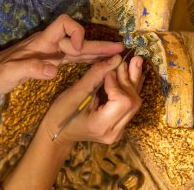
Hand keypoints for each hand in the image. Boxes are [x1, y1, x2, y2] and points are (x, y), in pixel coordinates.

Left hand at [0, 15, 123, 93]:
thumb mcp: (10, 74)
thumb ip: (31, 70)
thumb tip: (54, 70)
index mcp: (41, 42)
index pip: (63, 24)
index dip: (75, 32)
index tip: (78, 49)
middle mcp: (50, 43)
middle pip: (78, 38)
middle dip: (98, 43)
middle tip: (119, 49)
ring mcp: (53, 52)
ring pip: (80, 48)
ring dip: (98, 51)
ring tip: (117, 55)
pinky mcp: (53, 60)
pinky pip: (75, 57)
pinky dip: (89, 59)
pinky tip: (99, 63)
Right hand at [2, 54, 143, 189]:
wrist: (57, 133)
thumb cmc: (61, 114)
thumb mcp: (75, 93)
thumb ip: (96, 75)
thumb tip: (116, 59)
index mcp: (101, 126)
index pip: (122, 102)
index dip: (117, 83)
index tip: (108, 72)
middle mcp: (114, 131)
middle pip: (132, 102)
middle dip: (129, 79)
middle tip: (129, 58)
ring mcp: (119, 130)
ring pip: (134, 103)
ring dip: (133, 81)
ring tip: (136, 61)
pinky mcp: (119, 124)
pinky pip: (130, 105)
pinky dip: (130, 87)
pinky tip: (132, 73)